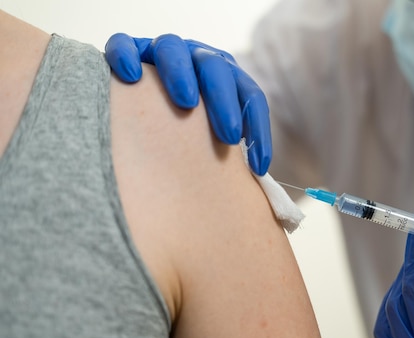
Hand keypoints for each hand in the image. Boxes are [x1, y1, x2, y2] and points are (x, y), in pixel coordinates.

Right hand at [105, 33, 271, 174]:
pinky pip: (122, 46)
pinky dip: (126, 56)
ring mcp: (159, 51)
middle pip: (215, 67)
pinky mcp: (126, 52)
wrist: (141, 107)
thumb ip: (231, 148)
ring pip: (171, 49)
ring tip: (186, 104)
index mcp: (224, 76)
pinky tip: (131, 77)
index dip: (259, 129)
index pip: (249, 95)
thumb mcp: (213, 139)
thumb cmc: (187, 136)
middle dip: (224, 100)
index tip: (259, 168)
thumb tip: (258, 183)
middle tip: (229, 137)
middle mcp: (194, 57)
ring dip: (181, 73)